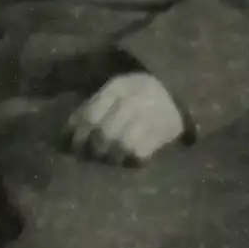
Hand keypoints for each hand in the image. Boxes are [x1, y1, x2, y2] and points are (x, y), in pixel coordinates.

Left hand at [63, 70, 187, 164]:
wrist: (181, 91)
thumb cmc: (141, 93)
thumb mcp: (118, 89)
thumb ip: (95, 105)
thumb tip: (68, 131)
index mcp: (118, 87)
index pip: (90, 115)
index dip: (77, 134)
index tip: (71, 146)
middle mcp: (133, 101)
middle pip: (104, 133)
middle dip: (93, 148)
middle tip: (91, 155)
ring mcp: (149, 118)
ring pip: (120, 145)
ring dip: (111, 156)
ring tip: (110, 158)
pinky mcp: (162, 133)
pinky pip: (139, 154)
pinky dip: (132, 160)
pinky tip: (131, 159)